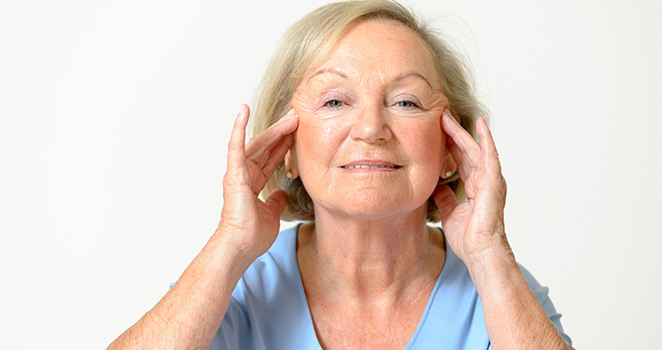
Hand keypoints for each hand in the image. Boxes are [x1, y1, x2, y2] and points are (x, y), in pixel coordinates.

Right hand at [218, 104, 298, 259]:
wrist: (240, 247)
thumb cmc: (251, 236)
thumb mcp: (271, 214)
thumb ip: (276, 201)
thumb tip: (282, 193)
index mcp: (252, 182)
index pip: (271, 156)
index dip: (285, 143)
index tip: (298, 130)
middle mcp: (244, 173)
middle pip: (267, 146)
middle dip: (283, 131)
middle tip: (298, 115)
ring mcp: (237, 172)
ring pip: (258, 143)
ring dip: (275, 128)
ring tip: (291, 116)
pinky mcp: (233, 173)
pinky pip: (235, 146)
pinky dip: (238, 127)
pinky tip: (243, 110)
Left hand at [433, 111, 509, 264]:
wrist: (480, 253)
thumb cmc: (469, 238)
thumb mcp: (449, 212)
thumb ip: (444, 197)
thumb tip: (436, 186)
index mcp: (474, 186)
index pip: (460, 159)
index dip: (448, 144)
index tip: (435, 129)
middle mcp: (484, 180)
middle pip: (466, 150)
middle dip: (453, 133)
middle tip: (439, 115)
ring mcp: (490, 180)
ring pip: (475, 149)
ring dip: (463, 132)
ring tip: (450, 116)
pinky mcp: (494, 183)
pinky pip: (490, 157)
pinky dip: (486, 140)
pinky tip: (480, 125)